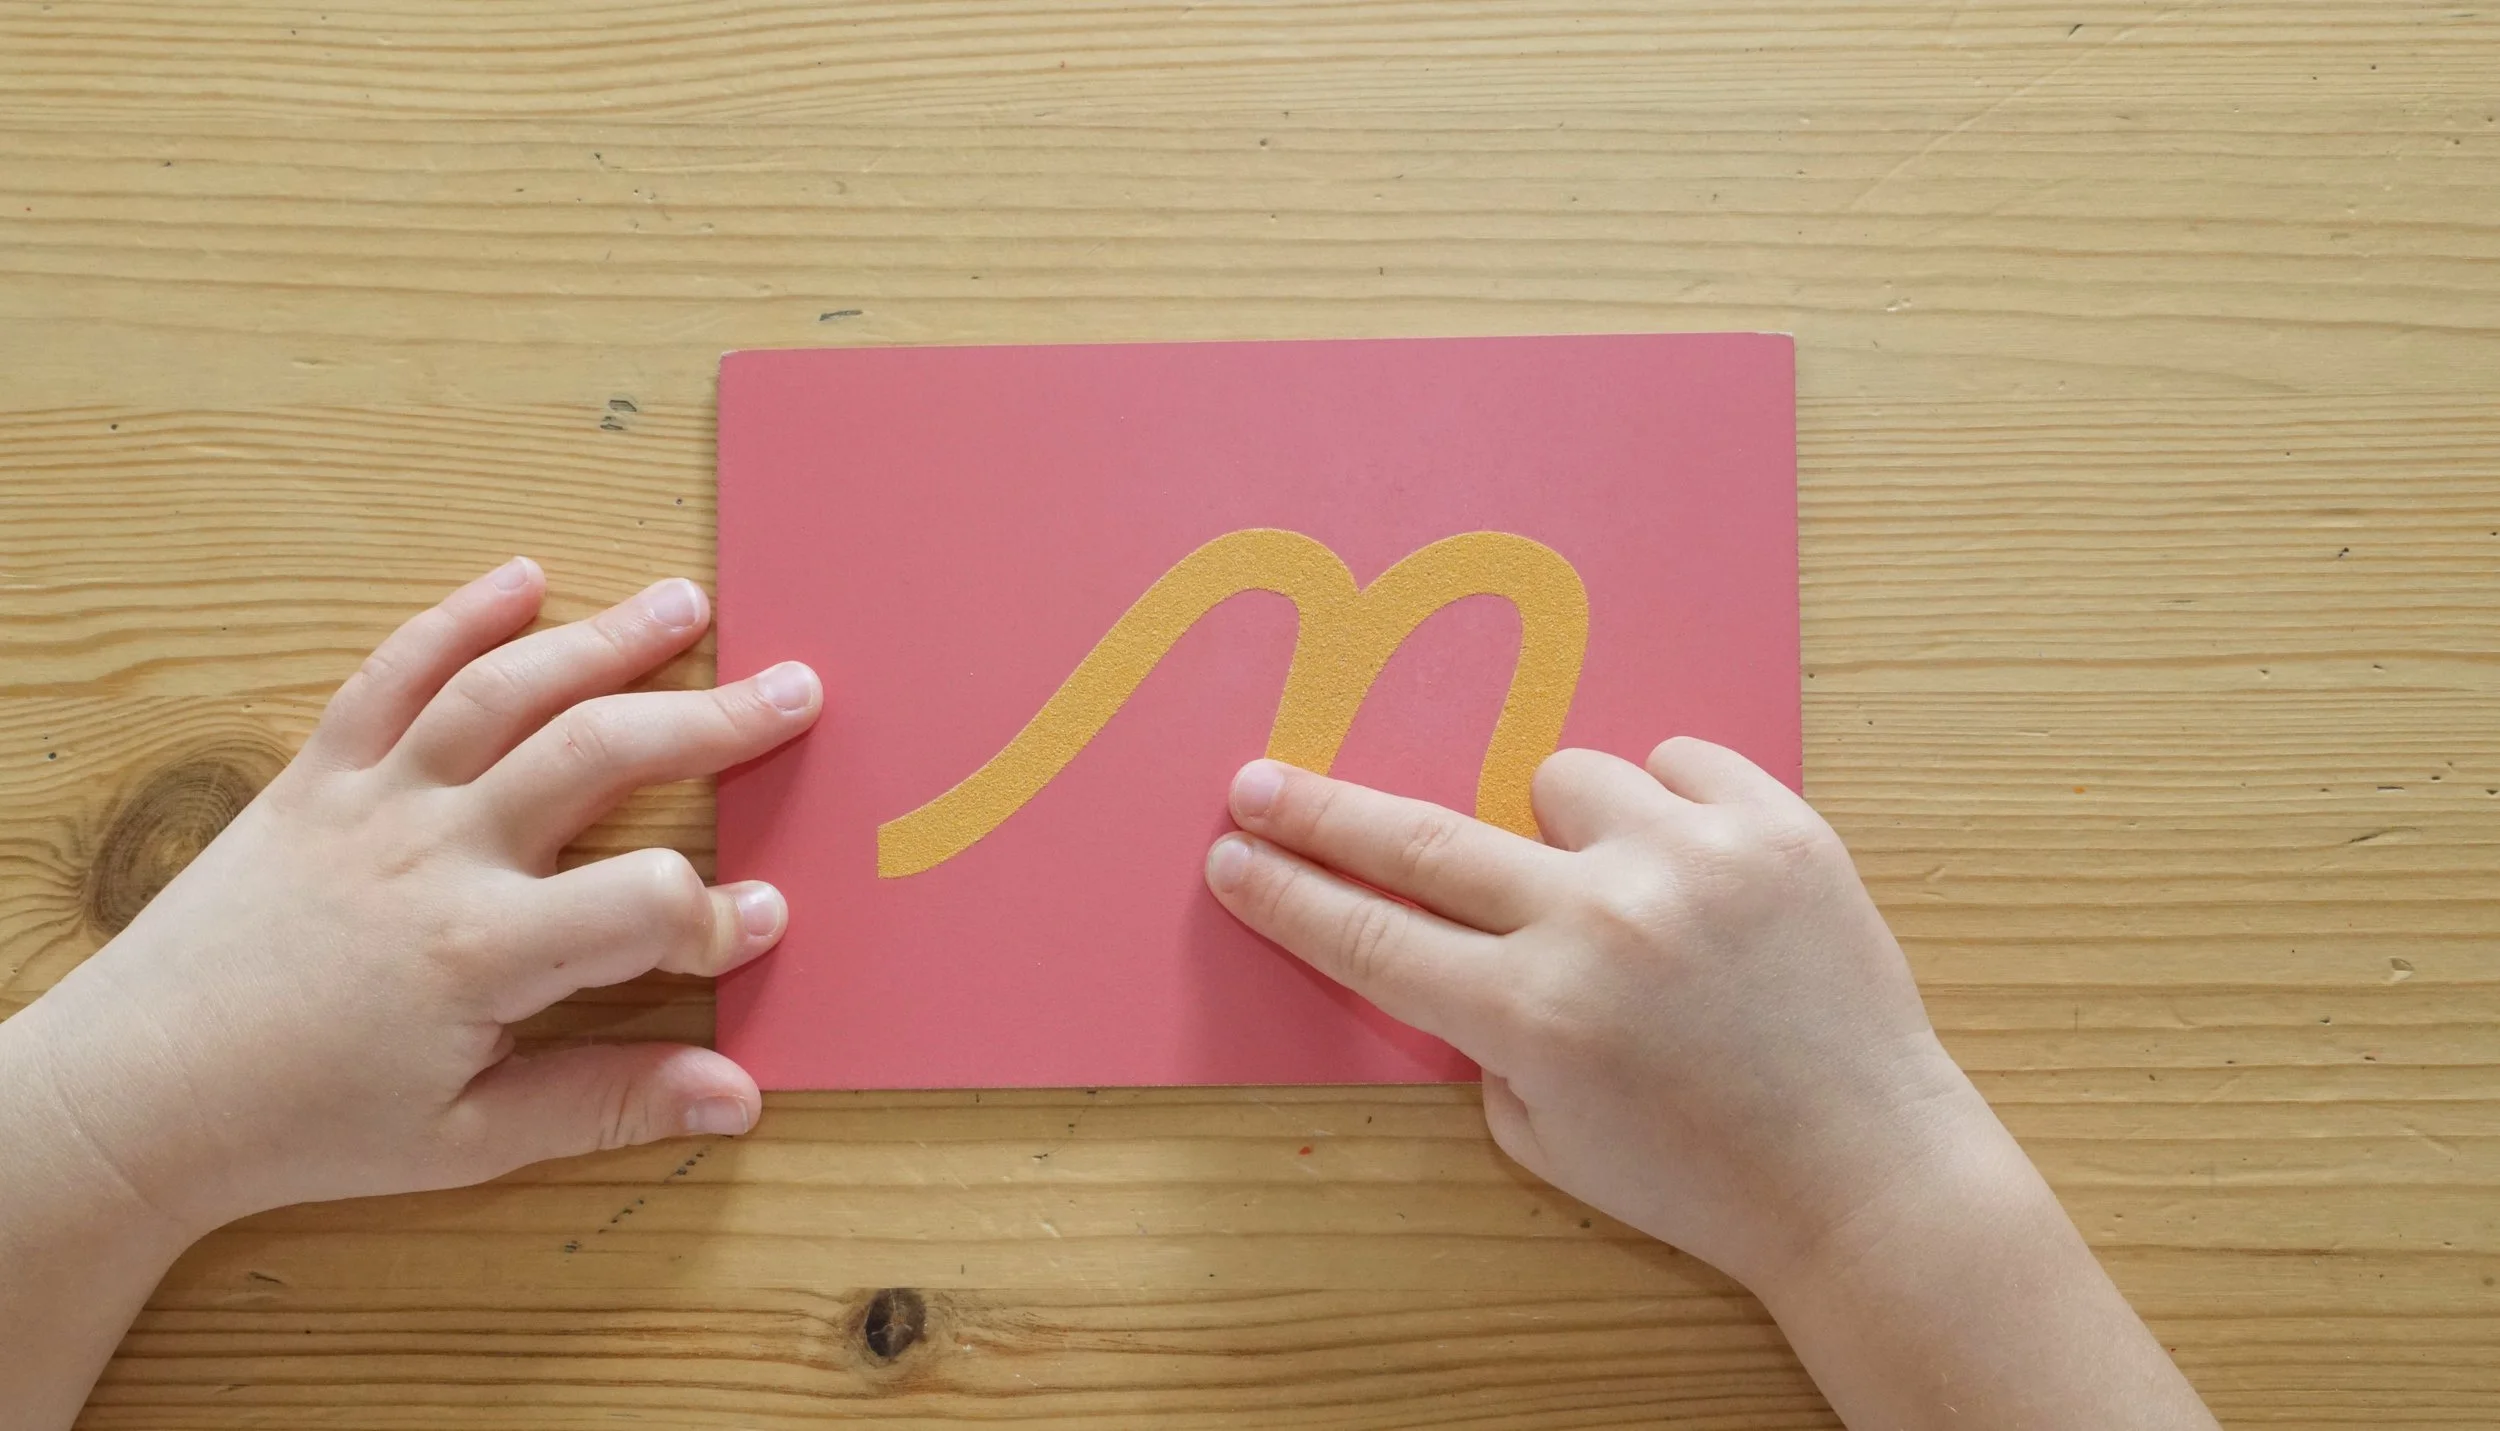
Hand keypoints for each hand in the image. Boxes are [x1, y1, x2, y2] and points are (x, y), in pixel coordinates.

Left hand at [10, 558, 820, 1239]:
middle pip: (596, 753)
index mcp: (479, 953)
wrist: (138, 1092)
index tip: (767, 917)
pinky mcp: (317, 775)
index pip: (642, 904)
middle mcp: (434, 852)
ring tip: (688, 605)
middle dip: (711, 721)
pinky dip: (458, 618)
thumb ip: (609, 1105)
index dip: (719, 914)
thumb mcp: (466, 1142)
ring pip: (506, 691)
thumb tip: (738, 1096)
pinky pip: (392, 674)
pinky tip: (524, 579)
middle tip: (795, 690)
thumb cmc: (303, 1125)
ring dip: (605, 640)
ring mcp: (372, 800)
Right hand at [1204, 744, 2219, 1430]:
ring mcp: (1691, 863)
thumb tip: (1454, 932)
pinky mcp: (1777, 825)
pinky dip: (1667, 807)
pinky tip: (1693, 874)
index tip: (1231, 856)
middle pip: (1419, 840)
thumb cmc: (1697, 1174)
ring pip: (1562, 778)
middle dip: (1322, 811)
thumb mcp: (1546, 1134)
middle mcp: (1599, 925)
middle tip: (1259, 780)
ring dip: (1564, 828)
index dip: (1287, 895)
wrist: (1864, 1172)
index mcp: (1531, 1016)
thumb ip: (1482, 1032)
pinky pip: (1674, 760)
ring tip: (1623, 897)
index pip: (1369, 937)